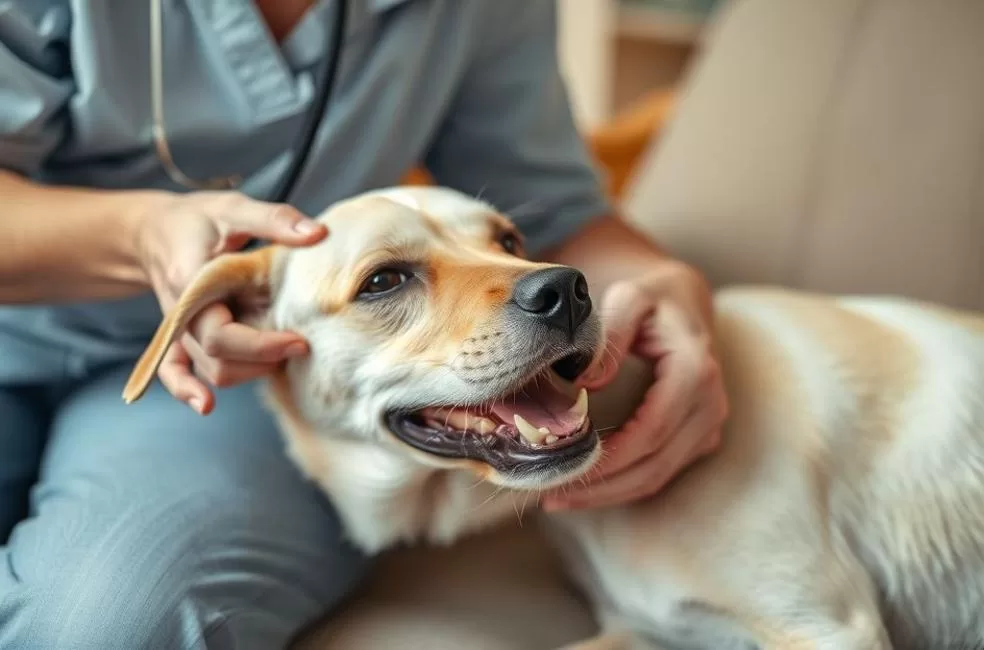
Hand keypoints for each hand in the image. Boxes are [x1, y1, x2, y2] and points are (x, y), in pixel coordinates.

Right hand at [136, 191, 327, 413]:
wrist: (154, 230)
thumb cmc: (197, 219)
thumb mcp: (234, 208)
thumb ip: (274, 220)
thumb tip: (318, 234)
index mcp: (191, 284)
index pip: (220, 334)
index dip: (262, 345)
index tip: (300, 341)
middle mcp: (180, 315)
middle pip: (217, 358)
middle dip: (263, 359)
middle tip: (303, 345)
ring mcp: (177, 332)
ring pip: (210, 371)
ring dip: (249, 371)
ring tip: (283, 353)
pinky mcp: (178, 340)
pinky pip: (174, 373)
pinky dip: (187, 391)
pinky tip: (206, 406)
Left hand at [542, 262, 727, 510]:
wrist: (686, 303)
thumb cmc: (653, 300)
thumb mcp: (630, 299)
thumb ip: (610, 334)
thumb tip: (589, 382)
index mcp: (695, 371)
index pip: (650, 432)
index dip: (609, 459)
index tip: (565, 470)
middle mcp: (710, 404)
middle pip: (654, 464)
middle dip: (603, 487)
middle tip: (552, 497)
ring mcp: (709, 424)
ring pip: (658, 476)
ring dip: (610, 494)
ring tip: (561, 498)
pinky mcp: (700, 436)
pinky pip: (662, 470)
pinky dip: (625, 484)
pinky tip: (587, 487)